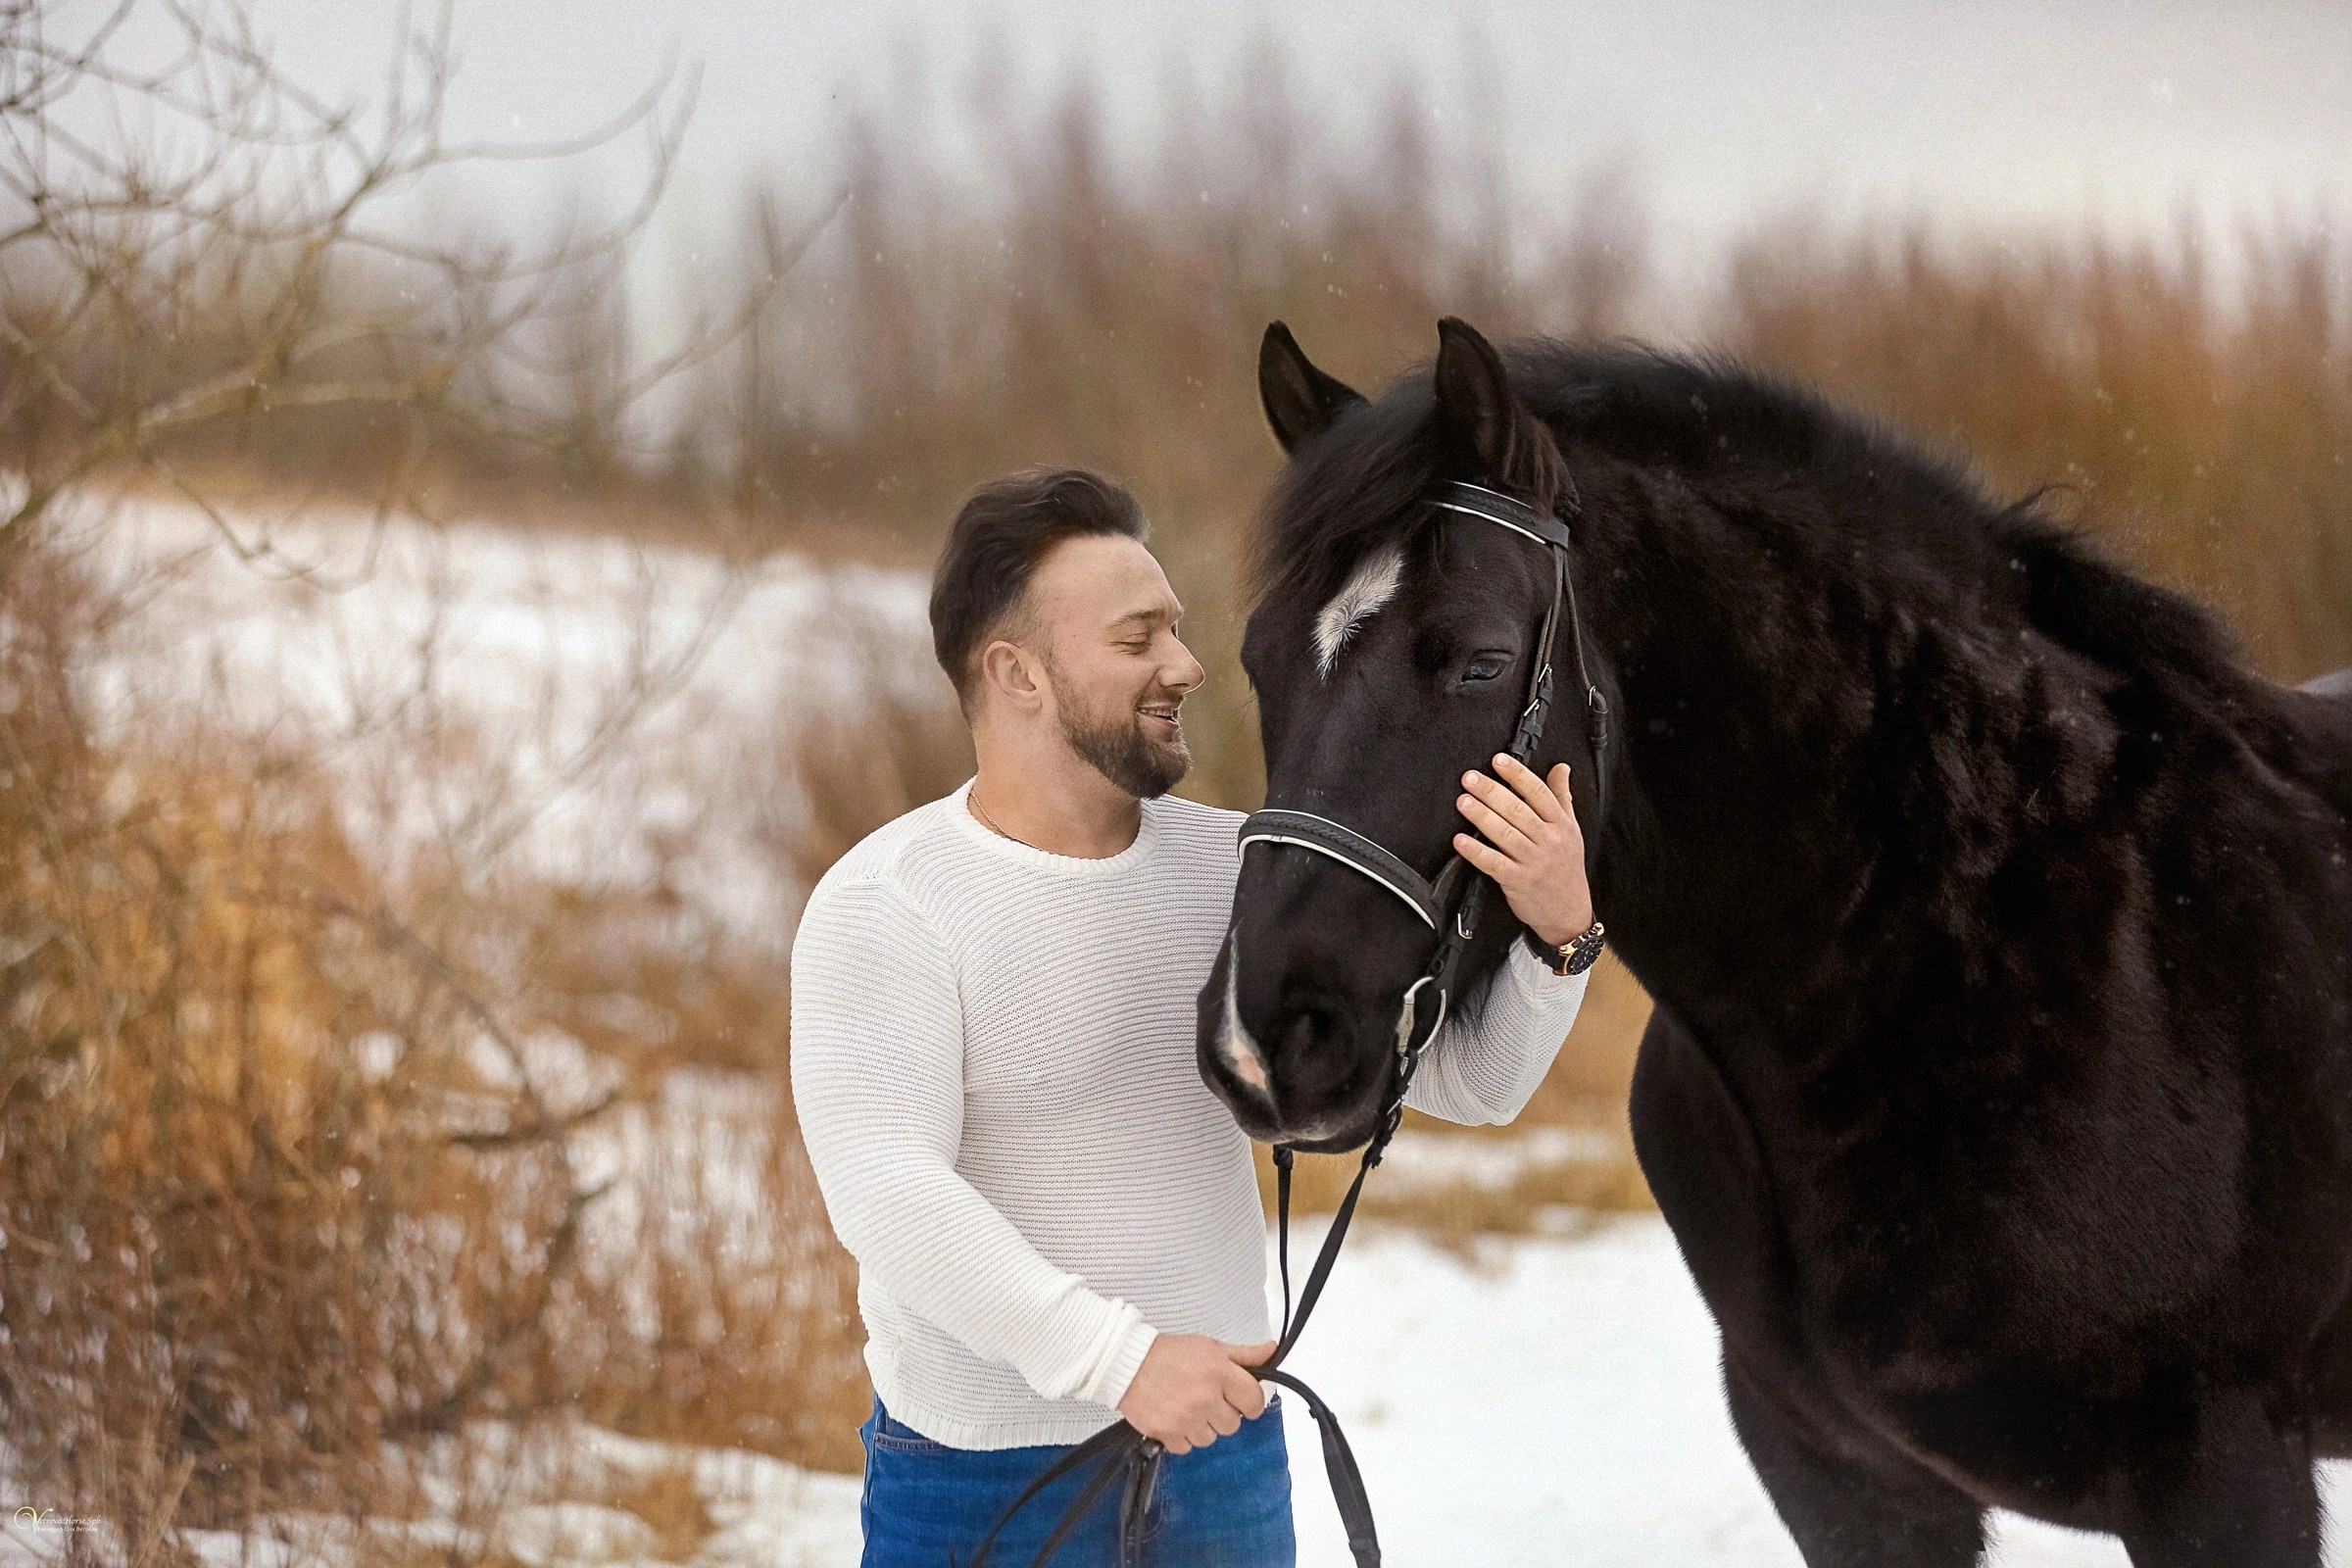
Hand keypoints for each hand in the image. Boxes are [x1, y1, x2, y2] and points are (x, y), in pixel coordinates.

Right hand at [1116, 1334, 1273, 1454]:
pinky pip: (1187, 1448)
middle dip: (1223, 1413)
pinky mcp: (1167, 1433)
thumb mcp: (1211, 1347)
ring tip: (1188, 1406)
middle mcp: (1205, 1397)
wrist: (1127, 1363)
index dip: (1249, 1402)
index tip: (1241, 1400)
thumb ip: (1244, 1354)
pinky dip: (1182, 1437)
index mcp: (1219, 1372)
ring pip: (1210, 1438)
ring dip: (1202, 1426)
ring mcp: (1185, 1418)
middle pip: (1233, 1425)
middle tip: (1207, 1399)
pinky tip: (1175, 1418)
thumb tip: (1270, 1351)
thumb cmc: (1168, 1354)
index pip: (1254, 1402)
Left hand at [1453, 754, 1595, 947]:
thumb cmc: (1566, 868)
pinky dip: (1476, 851)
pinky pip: (1493, 863)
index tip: (1499, 760)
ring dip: (1481, 816)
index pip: (1539, 794)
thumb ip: (1562, 797)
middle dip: (1492, 792)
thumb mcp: (1572, 830)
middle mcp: (1548, 841)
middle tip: (1470, 778)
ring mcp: (1533, 862)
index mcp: (1561, 825)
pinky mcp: (1517, 881)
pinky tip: (1460, 840)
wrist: (1569, 911)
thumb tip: (1561, 768)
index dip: (1518, 775)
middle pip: (1518, 811)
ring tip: (1463, 801)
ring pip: (1505, 834)